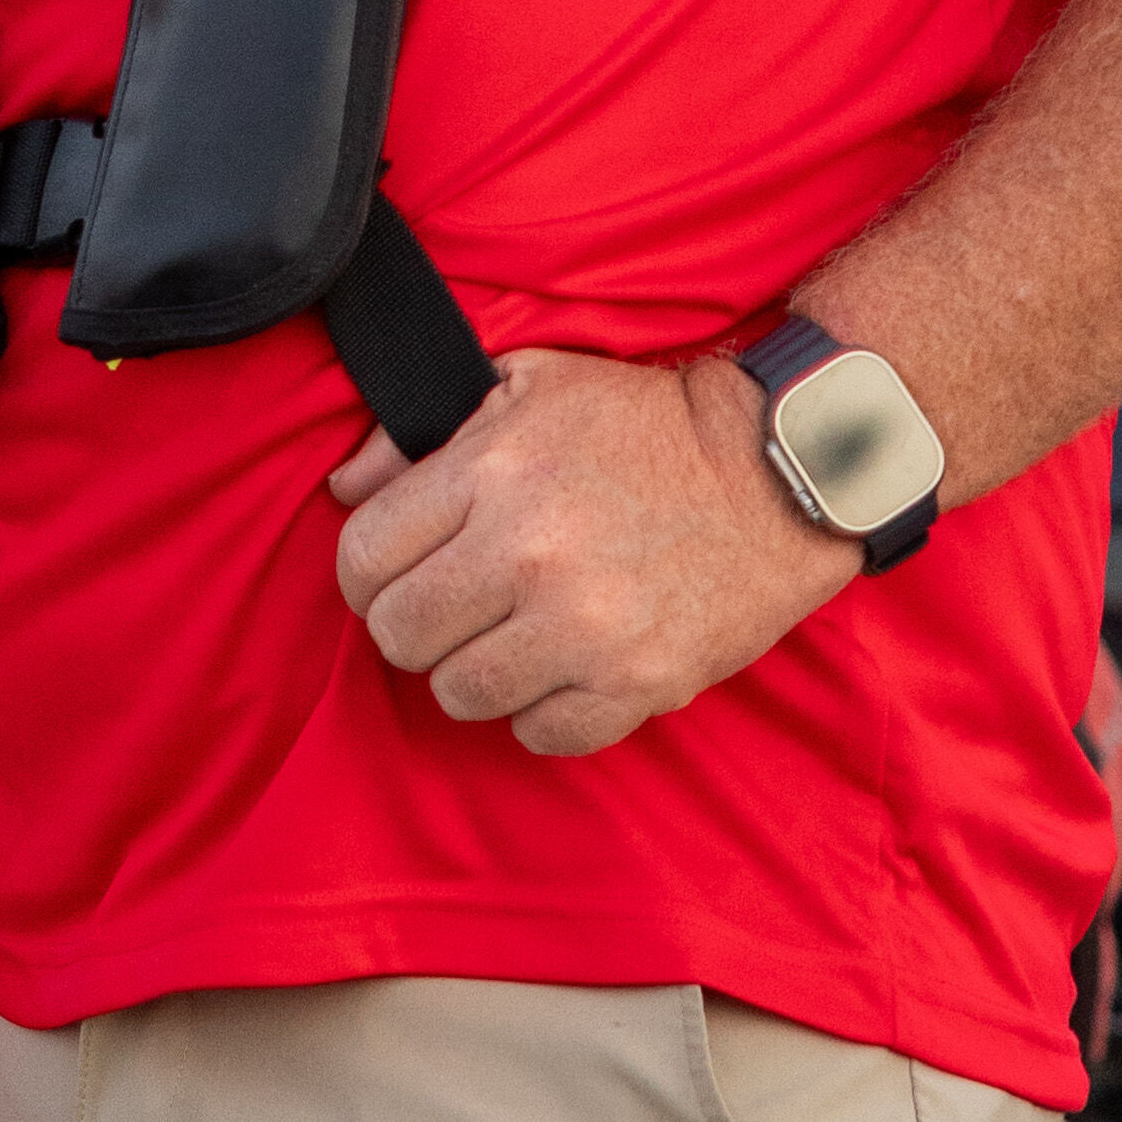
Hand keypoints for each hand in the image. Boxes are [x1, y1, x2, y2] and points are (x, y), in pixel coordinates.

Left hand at [331, 340, 857, 762]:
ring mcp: (583, 627)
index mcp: (491, 473)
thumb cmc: (645, 427)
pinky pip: (540, 735)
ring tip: (512, 637)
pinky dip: (541, 712)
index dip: (368, 573)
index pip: (363, 559)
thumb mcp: (527, 387)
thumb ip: (421, 434)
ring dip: (475, 672)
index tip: (397, 573)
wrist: (776, 472)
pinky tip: (563, 669)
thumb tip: (345, 484)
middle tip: (455, 609)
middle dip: (414, 625)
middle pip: (399, 637)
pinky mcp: (637, 683)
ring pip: (459, 694)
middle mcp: (528, 554)